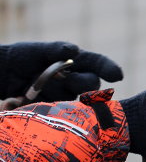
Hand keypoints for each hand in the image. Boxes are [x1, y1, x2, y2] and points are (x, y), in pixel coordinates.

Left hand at [0, 41, 122, 101]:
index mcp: (77, 61)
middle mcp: (75, 80)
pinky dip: (46, 106)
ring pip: (74, 100)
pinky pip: (57, 112)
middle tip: (65, 77)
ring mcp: (65, 97)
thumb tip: (74, 50)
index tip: (117, 76)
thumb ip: (56, 49)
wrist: (3, 75)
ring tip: (36, 86)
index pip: (98, 64)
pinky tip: (30, 99)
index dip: (109, 69)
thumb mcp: (37, 51)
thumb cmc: (23, 58)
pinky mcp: (54, 111)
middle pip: (91, 85)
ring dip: (58, 93)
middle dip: (83, 83)